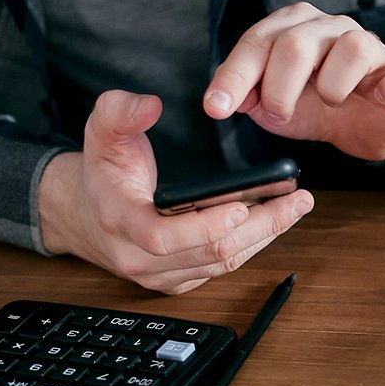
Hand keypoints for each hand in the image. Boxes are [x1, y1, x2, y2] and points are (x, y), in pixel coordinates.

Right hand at [38, 89, 312, 293]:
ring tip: (296, 206)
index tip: (241, 206)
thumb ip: (119, 112)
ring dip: (265, 236)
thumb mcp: (100, 132)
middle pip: (209, 253)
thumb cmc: (103, 173)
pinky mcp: (179, 280)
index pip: (162, 238)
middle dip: (260, 227)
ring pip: (222, 264)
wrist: (88, 215)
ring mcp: (162, 275)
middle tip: (296, 201)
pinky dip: (252, 244)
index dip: (204, 227)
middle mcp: (140, 258)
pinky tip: (275, 220)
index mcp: (120, 223)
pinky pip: (222, 268)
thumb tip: (149, 105)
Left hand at [203, 2, 384, 160]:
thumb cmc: (318, 107)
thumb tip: (227, 98)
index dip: (235, 76)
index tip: (217, 108)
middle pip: (297, 44)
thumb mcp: (273, 106)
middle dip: (279, 89)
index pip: (258, 41)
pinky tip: (381, 96)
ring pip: (352, 48)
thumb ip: (247, 96)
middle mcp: (333, 27)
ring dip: (331, 87)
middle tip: (279, 114)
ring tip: (330, 102)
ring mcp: (374, 47)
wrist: (366, 128)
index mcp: (295, 27)